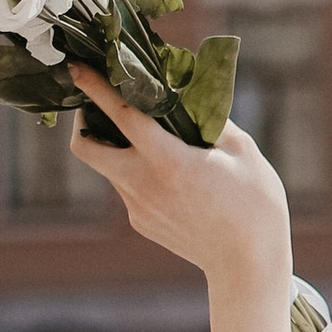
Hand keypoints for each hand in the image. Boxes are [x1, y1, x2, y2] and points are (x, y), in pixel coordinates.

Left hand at [66, 66, 292, 300]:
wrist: (249, 264)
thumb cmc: (255, 204)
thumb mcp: (243, 150)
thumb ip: (211, 119)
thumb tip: (189, 95)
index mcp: (168, 161)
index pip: (120, 116)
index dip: (95, 88)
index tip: (76, 68)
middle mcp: (143, 184)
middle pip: (86, 149)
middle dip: (83, 123)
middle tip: (99, 106)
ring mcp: (138, 207)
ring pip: (109, 167)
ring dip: (117, 146)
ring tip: (150, 136)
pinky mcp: (141, 223)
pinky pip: (129, 187)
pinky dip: (138, 170)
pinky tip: (171, 173)